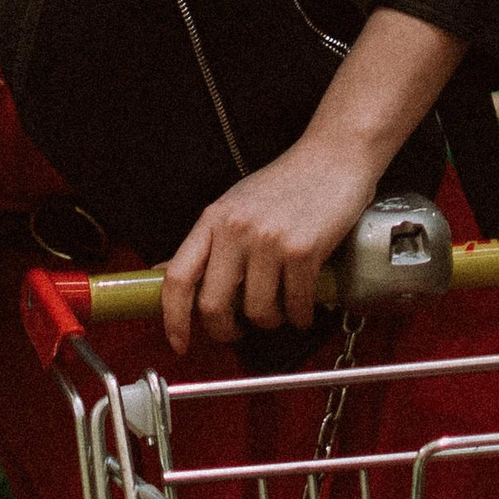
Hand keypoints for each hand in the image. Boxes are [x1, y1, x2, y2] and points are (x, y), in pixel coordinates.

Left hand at [159, 141, 382, 356]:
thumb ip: (205, 242)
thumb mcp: (234, 206)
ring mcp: (269, 241)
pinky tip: (302, 309)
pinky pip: (296, 304)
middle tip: (235, 331)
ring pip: (258, 311)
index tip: (178, 341)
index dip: (172, 317)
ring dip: (270, 322)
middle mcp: (236, 230)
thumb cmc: (286, 182)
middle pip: (213, 305)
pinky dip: (300, 316)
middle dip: (224, 331)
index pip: (178, 276)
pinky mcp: (303, 250)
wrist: (333, 156)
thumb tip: (165, 271)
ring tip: (278, 311)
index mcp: (213, 220)